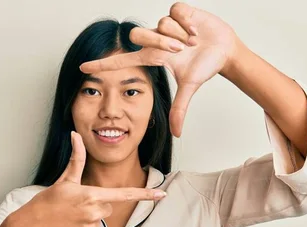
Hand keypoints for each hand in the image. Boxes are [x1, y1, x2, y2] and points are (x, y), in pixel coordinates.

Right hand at [22, 131, 166, 226]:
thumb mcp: (64, 180)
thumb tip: (76, 135)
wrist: (30, 226)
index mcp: (92, 195)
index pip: (124, 194)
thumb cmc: (48, 201)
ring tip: (70, 219)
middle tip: (75, 206)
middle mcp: (94, 213)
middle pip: (108, 208)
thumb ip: (76, 158)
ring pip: (99, 223)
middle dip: (95, 206)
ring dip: (88, 221)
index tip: (162, 195)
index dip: (145, 195)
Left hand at [79, 2, 240, 136]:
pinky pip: (175, 12)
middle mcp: (155, 39)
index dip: (103, 64)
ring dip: (179, 34)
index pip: (121, 61)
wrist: (224, 50)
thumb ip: (179, 109)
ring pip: (161, 24)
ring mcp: (165, 24)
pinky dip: (187, 22)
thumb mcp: (189, 87)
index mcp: (153, 57)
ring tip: (193, 42)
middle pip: (139, 35)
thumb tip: (176, 134)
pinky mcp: (178, 10)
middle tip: (179, 50)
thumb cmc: (203, 66)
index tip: (83, 67)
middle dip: (160, 42)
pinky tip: (195, 29)